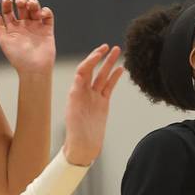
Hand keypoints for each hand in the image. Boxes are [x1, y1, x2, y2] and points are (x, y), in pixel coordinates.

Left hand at [0, 0, 55, 74]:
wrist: (34, 68)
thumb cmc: (18, 57)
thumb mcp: (4, 41)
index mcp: (13, 28)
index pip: (9, 11)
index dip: (7, 4)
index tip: (7, 1)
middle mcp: (25, 26)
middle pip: (23, 7)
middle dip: (21, 0)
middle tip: (20, 3)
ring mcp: (36, 27)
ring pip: (35, 9)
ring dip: (33, 3)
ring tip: (31, 5)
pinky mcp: (47, 31)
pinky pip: (48, 17)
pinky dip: (46, 11)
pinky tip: (41, 14)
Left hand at [62, 45, 123, 166]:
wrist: (83, 148)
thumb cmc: (76, 135)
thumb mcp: (75, 115)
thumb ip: (78, 96)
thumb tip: (79, 79)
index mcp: (76, 93)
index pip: (83, 70)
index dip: (91, 60)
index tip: (100, 52)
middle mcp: (84, 93)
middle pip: (93, 70)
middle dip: (100, 57)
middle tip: (108, 47)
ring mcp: (94, 98)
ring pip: (103, 77)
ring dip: (109, 64)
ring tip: (117, 51)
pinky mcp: (102, 104)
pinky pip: (108, 87)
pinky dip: (114, 77)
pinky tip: (120, 69)